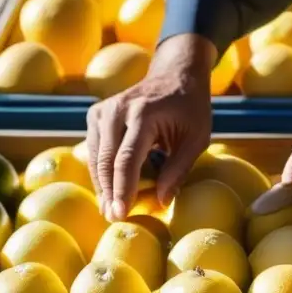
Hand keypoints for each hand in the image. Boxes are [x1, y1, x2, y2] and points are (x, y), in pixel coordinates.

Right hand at [86, 33, 215, 221]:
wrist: (175, 74)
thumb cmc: (190, 108)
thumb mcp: (196, 138)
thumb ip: (179, 169)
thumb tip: (162, 202)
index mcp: (143, 114)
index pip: (126, 159)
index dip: (122, 189)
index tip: (121, 213)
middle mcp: (116, 110)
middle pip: (106, 160)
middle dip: (109, 192)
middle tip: (113, 218)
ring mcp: (102, 111)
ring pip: (95, 157)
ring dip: (102, 185)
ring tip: (109, 210)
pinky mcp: (96, 115)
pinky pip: (95, 150)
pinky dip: (101, 171)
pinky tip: (109, 190)